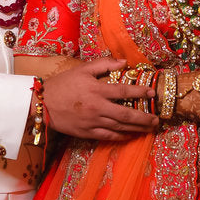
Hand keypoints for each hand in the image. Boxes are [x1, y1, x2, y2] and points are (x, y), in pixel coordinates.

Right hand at [40, 59, 158, 141]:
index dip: (140, 93)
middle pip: (126, 115)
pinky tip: (129, 135)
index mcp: (97, 90)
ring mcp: (92, 122)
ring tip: (148, 129)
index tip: (152, 94)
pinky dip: (120, 137)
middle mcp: (97, 108)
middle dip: (144, 118)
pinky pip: (107, 136)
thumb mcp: (82, 69)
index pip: (124, 92)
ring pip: (119, 128)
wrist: (42, 103)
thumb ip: (104, 64)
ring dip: (136, 129)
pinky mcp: (86, 133)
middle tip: (157, 120)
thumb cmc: (63, 84)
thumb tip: (124, 62)